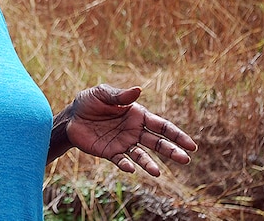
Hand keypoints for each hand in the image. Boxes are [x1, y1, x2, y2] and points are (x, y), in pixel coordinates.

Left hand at [65, 84, 196, 176]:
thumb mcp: (102, 94)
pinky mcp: (111, 153)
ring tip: (157, 172)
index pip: (162, 126)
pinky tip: (130, 168)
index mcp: (137, 115)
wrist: (71, 117)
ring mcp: (124, 143)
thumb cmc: (89, 102)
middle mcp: (134, 131)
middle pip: (158, 143)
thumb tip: (138, 90)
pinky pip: (121, 161)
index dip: (177, 135)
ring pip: (142, 156)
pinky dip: (126, 165)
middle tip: (186, 159)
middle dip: (172, 151)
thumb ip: (120, 95)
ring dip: (150, 164)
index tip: (191, 145)